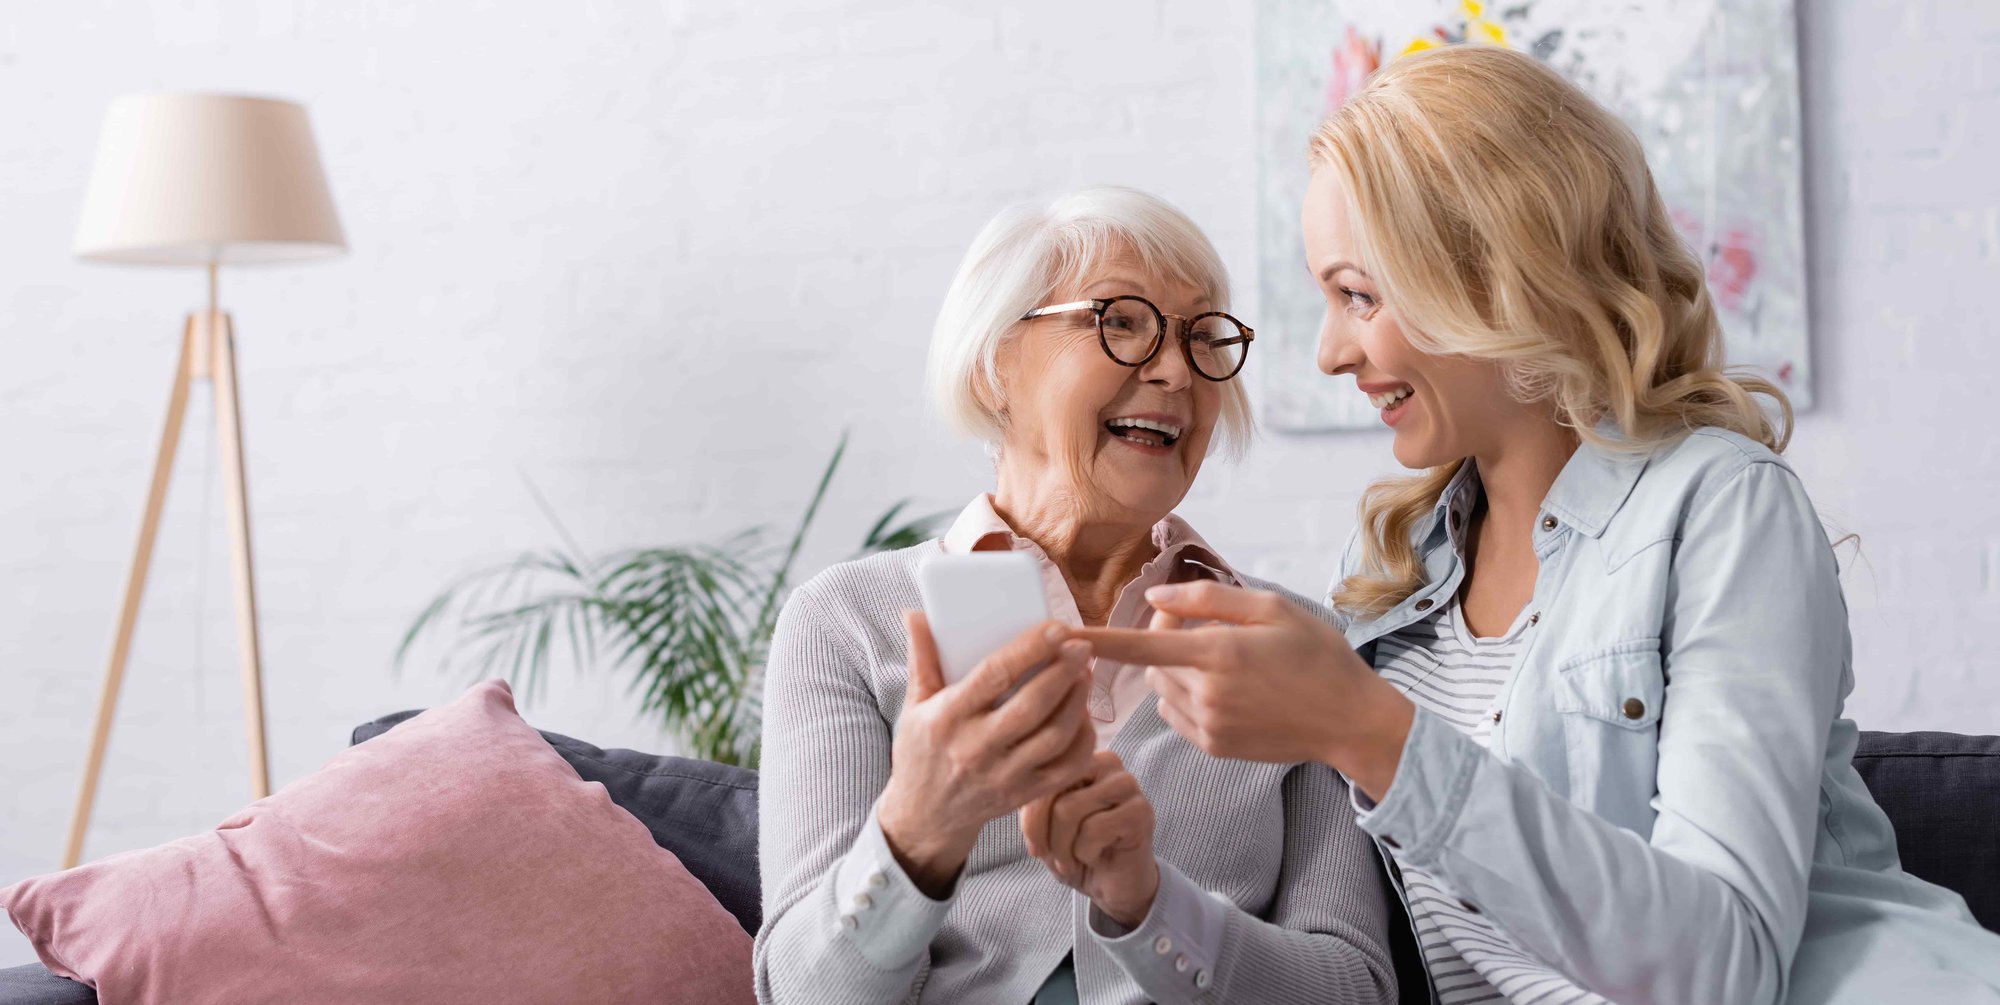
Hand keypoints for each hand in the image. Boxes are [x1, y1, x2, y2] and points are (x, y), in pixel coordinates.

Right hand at [878, 612, 1098, 896]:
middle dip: (1064, 672)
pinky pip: (1066, 768)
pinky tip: (1084, 716)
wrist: (924, 817)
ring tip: (1085, 674)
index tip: (1056, 628)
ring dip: (1078, 702)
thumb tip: (916, 614)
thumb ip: (922, 659)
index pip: (995, 676)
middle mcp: (976, 748)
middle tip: (1082, 647)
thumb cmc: (921, 752)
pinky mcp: (1023, 795)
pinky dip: (1083, 740)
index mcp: (948, 718)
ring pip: (1055, 736)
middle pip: (1033, 706)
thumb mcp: (914, 706)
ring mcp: (1003, 776)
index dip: (1030, 649)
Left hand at [1021, 750, 1159, 928]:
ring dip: (1064, 848)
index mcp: (1082, 759)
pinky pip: (1094, 829)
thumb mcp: (1045, 826)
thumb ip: (1033, 802)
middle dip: (1044, 834)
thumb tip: (1016, 791)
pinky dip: (1086, 853)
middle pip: (1053, 792)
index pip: (1042, 777)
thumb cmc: (1077, 852)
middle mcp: (1107, 763)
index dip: (1030, 818)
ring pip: (1069, 809)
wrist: (1114, 886)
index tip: (1035, 848)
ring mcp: (1127, 785)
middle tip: (1053, 859)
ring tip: (1073, 860)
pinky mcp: (1140, 811)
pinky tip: (1097, 857)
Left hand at [1073, 582, 1414, 800]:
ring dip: (1175, 671)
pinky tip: (1225, 691)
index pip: (1139, 646)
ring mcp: (1209, 726)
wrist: (1350, 720)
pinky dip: (1186, 698)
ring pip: (1162, 689)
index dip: (1096, 641)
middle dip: (1165, 641)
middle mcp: (1207, 693)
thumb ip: (1208, 600)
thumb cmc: (1317, 656)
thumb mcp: (1272, 609)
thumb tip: (1155, 600)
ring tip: (1222, 661)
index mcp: (1219, 653)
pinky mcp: (1214, 747)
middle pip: (1152, 663)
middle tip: (1206, 628)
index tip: (1058, 637)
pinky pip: (1176, 715)